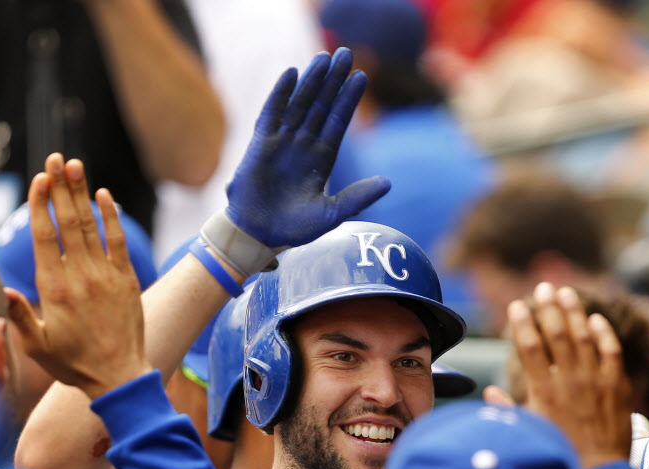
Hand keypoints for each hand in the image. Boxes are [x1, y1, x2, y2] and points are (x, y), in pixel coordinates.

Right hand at [7, 153, 153, 399]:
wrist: (119, 376)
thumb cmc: (74, 364)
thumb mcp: (37, 345)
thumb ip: (19, 317)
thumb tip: (6, 291)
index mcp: (53, 288)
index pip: (45, 236)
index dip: (41, 205)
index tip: (39, 179)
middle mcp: (80, 276)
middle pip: (67, 222)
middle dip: (60, 188)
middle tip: (55, 158)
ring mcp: (106, 276)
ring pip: (92, 226)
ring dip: (82, 193)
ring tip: (75, 165)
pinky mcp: (127, 280)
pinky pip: (118, 242)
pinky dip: (112, 217)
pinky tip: (104, 195)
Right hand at [224, 48, 389, 249]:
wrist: (260, 235)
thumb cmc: (295, 228)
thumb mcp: (332, 214)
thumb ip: (358, 197)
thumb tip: (388, 183)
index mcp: (322, 159)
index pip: (338, 121)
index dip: (349, 100)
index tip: (362, 77)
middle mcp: (304, 145)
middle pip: (321, 105)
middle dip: (334, 81)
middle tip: (346, 53)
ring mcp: (282, 142)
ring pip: (299, 104)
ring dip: (312, 81)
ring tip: (324, 57)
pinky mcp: (261, 144)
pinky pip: (271, 113)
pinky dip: (280, 94)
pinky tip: (291, 74)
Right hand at [509, 283, 632, 468]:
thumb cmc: (559, 455)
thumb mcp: (529, 432)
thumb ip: (508, 409)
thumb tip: (490, 391)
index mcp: (544, 391)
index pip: (530, 347)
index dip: (522, 323)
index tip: (516, 305)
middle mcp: (569, 381)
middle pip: (557, 334)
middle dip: (548, 307)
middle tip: (544, 287)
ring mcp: (595, 382)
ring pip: (584, 337)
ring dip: (574, 312)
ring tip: (566, 292)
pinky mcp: (617, 387)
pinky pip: (611, 352)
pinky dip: (603, 334)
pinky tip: (596, 320)